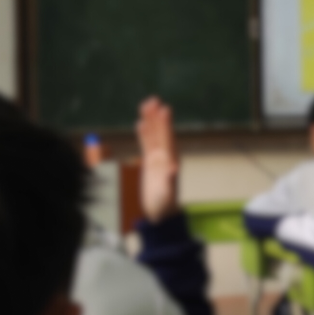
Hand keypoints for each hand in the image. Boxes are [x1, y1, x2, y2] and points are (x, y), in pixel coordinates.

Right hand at [136, 97, 178, 222]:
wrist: (160, 214)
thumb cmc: (165, 206)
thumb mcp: (167, 195)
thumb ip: (170, 182)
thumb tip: (174, 169)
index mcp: (171, 161)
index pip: (167, 139)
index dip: (165, 124)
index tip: (164, 109)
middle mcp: (165, 157)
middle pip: (160, 133)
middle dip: (157, 117)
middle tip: (153, 100)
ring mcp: (158, 158)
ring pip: (153, 135)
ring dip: (150, 121)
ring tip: (146, 104)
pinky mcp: (150, 163)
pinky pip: (146, 144)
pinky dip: (144, 134)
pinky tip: (140, 123)